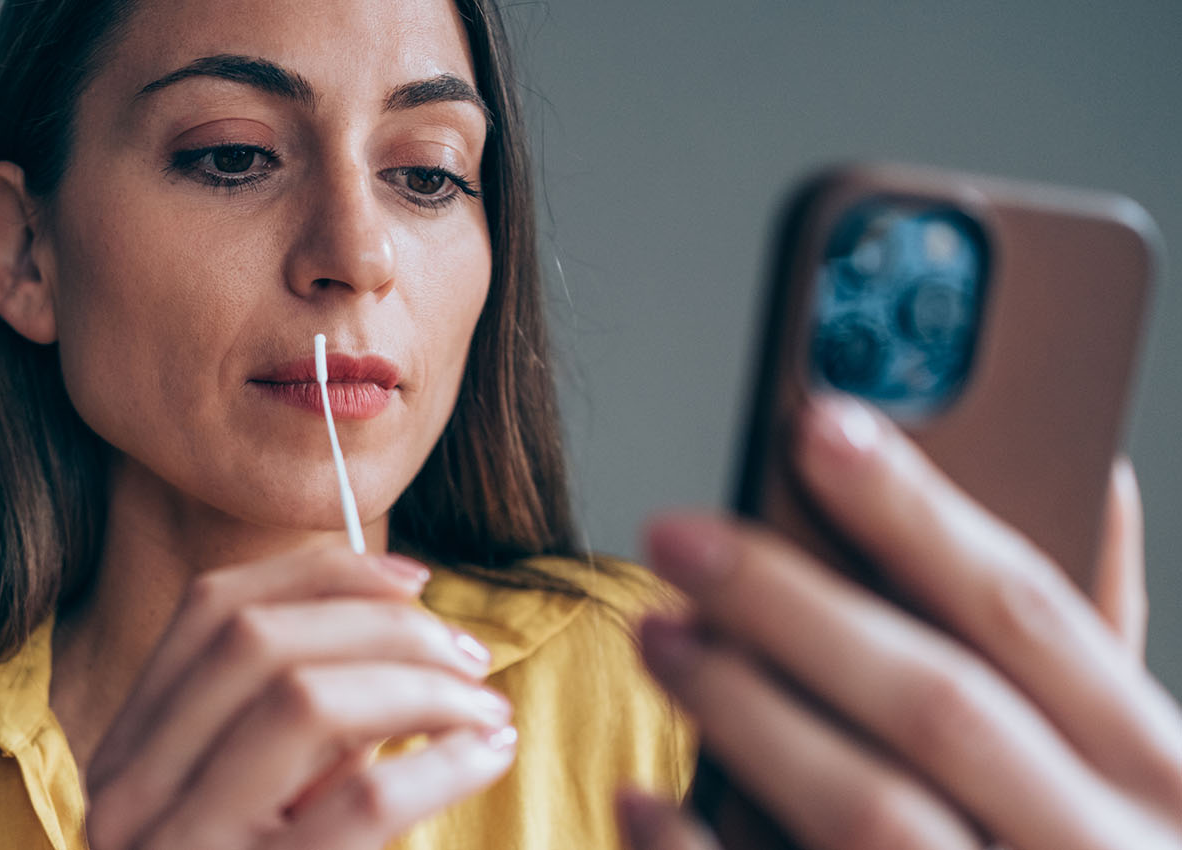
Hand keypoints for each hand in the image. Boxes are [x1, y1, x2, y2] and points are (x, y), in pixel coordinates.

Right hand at [82, 546, 517, 849]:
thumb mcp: (246, 806)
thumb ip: (289, 728)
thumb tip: (397, 617)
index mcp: (128, 756)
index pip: (210, 612)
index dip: (319, 573)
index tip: (412, 578)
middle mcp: (133, 797)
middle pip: (257, 641)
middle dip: (382, 624)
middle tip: (468, 654)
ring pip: (302, 701)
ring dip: (416, 682)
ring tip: (483, 706)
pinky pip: (358, 804)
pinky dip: (438, 759)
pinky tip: (482, 753)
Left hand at [618, 395, 1181, 849]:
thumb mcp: (1145, 776)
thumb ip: (1102, 646)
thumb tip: (1085, 470)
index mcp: (1165, 780)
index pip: (1032, 616)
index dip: (920, 512)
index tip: (819, 421)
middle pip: (935, 704)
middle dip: (795, 607)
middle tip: (676, 537)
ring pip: (870, 813)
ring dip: (747, 714)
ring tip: (658, 637)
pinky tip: (641, 802)